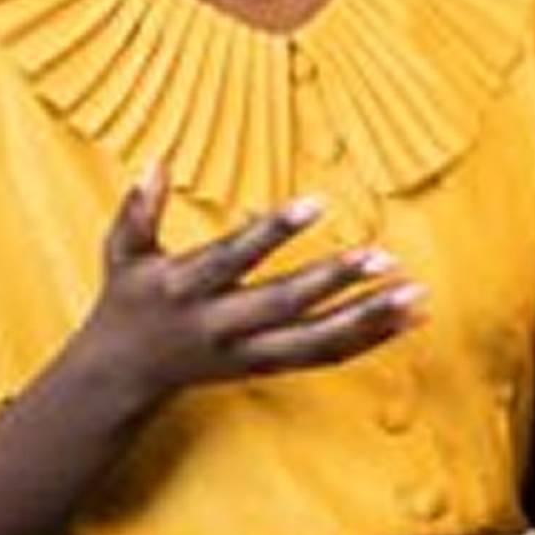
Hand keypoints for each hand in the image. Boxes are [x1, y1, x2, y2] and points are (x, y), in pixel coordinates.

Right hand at [59, 163, 420, 404]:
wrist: (120, 374)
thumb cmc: (126, 299)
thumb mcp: (121, 251)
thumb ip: (139, 207)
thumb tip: (158, 159)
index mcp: (184, 288)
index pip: (234, 256)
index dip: (274, 230)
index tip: (317, 202)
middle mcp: (218, 325)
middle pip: (283, 304)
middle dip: (334, 281)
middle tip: (383, 255)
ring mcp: (245, 352)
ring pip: (314, 341)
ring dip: (368, 319)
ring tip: (414, 295)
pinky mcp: (265, 368)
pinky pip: (323, 357)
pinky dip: (368, 340)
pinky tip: (405, 320)